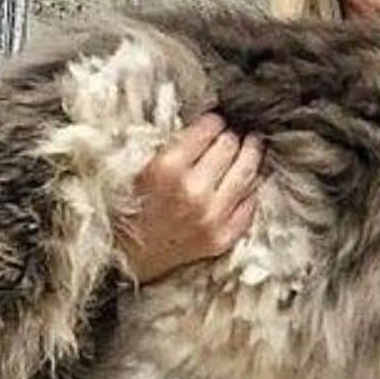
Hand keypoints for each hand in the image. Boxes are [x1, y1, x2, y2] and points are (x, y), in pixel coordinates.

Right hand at [113, 113, 262, 283]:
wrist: (127, 257)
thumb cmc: (128, 209)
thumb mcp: (141, 168)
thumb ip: (173, 145)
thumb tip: (207, 125)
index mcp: (167, 169)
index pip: (207, 130)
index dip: (214, 121)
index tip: (216, 121)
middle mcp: (194, 192)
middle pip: (230, 147)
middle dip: (232, 136)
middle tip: (233, 133)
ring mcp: (212, 217)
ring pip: (247, 173)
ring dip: (251, 155)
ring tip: (252, 146)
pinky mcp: (223, 238)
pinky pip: (250, 206)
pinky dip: (250, 190)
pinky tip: (248, 181)